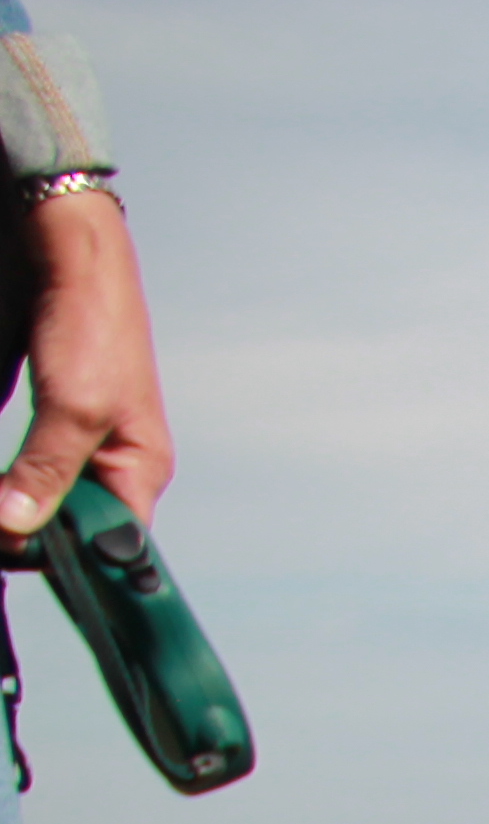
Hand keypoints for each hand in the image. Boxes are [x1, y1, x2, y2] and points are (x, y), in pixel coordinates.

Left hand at [4, 188, 170, 535]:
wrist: (71, 259)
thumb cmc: (93, 324)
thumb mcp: (71, 408)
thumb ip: (46, 471)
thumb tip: (18, 526)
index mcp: (140, 471)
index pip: (115, 548)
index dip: (74, 564)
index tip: (20, 556)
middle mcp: (118, 468)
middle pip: (80, 532)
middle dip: (34, 535)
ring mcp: (89, 447)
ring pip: (52, 505)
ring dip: (19, 510)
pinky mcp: (61, 426)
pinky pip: (38, 474)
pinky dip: (15, 485)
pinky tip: (2, 487)